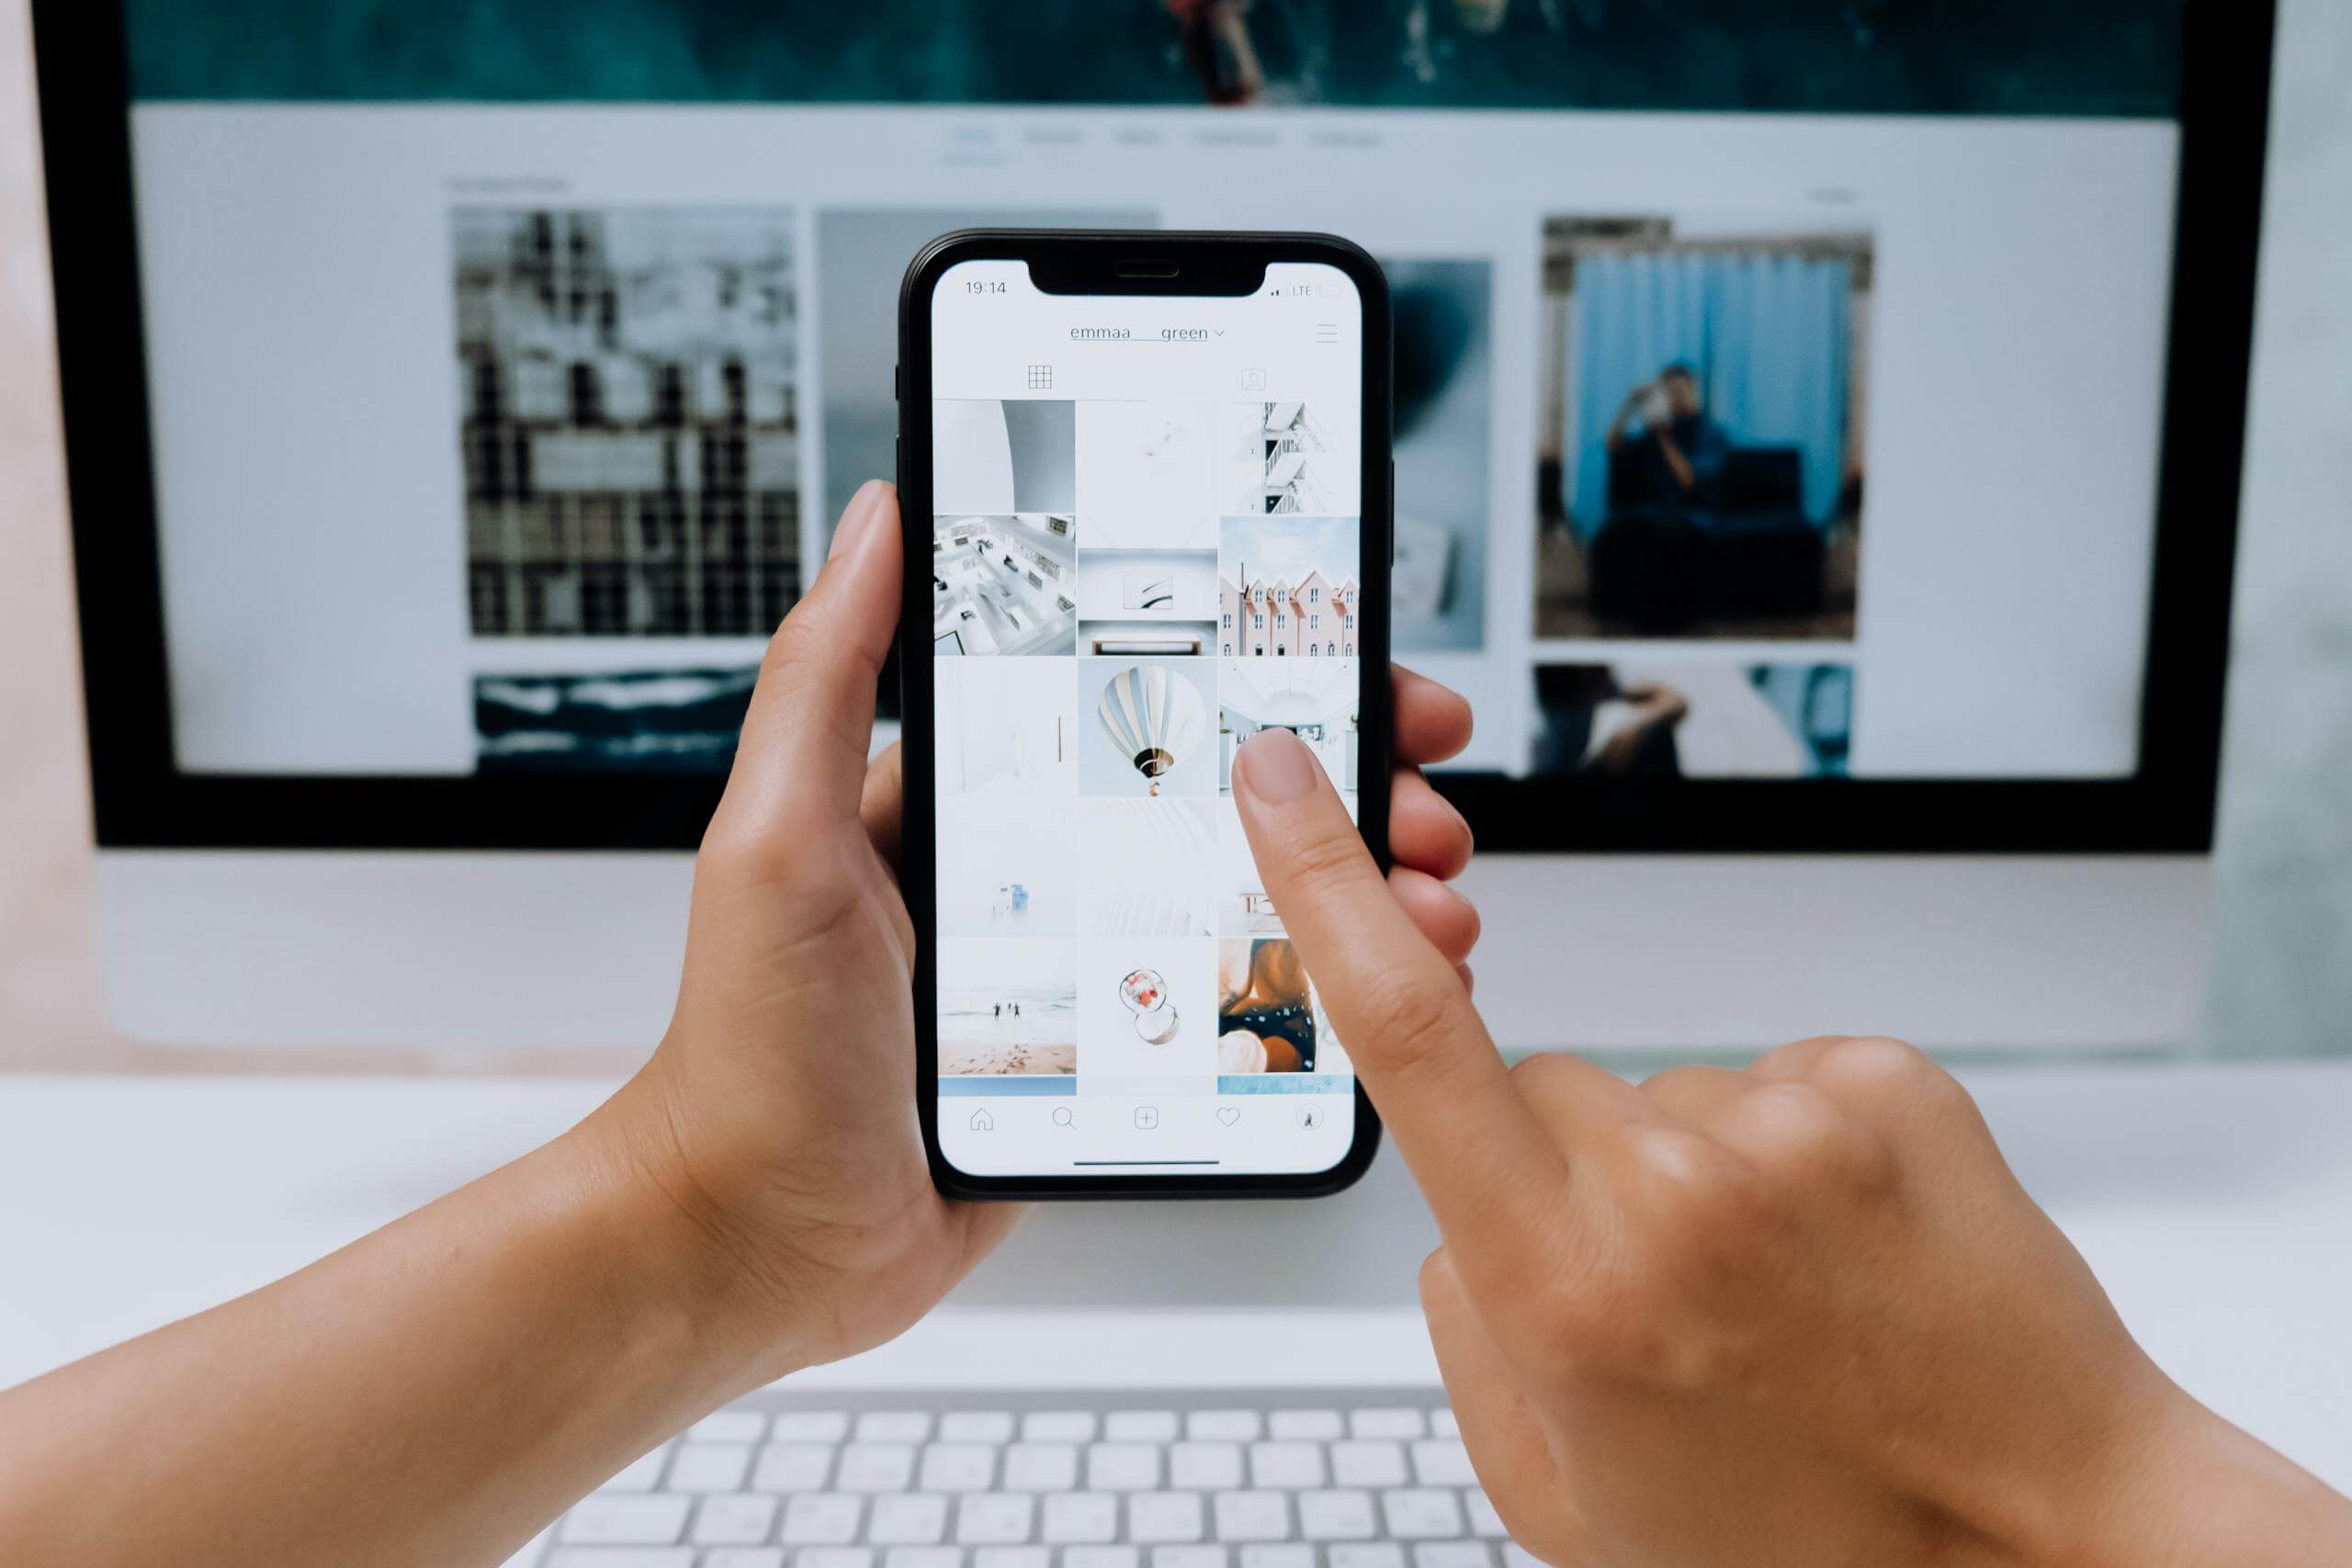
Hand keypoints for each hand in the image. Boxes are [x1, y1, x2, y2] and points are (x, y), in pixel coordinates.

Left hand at [585, 480, 1484, 1375]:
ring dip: (1354, 893)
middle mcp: (1042, 873)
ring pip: (1250, 904)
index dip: (1255, 669)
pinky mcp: (1110, 1068)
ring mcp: (1085, 970)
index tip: (1349, 651)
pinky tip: (1378, 994)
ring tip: (1428, 904)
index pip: (1141, 698)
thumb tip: (877, 515)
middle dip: (1342, 788)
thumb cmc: (748, 1046)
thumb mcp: (779, 836)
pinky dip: (1319, 997)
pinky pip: (1230, 1014)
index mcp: (977, 799)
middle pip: (1224, 799)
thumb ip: (825, 675)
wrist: (757, 1243)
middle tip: (1426, 798)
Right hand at [1229, 728, 2351, 1567]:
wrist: (2054, 1537)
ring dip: (1690, 1170)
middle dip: (1562, 1169)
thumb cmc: (1813, 1546)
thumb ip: (1465, 1340)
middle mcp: (1673, 1188)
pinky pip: (1770, 1074)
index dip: (1320, 880)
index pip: (1406, 1034)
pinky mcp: (1886, 1081)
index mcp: (1564, 1290)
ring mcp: (1792, 1124)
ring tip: (1781, 1294)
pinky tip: (1843, 1252)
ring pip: (1659, 1090)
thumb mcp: (1564, 1497)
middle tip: (1667, 1297)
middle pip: (1537, 1084)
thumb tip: (1454, 1221)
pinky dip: (1789, 1148)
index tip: (1283, 776)